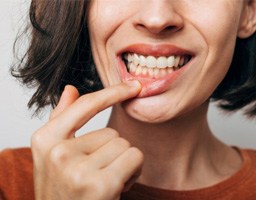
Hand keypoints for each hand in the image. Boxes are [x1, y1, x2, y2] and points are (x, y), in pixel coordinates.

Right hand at [31, 81, 143, 199]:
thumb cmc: (63, 190)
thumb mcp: (54, 155)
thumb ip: (61, 120)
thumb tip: (70, 89)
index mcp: (44, 140)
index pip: (85, 105)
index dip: (112, 93)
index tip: (132, 86)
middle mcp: (57, 152)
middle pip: (111, 132)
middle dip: (113, 153)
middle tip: (98, 174)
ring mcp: (77, 169)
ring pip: (124, 145)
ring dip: (123, 163)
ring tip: (106, 182)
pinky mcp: (100, 184)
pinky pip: (134, 158)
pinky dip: (133, 172)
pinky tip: (117, 187)